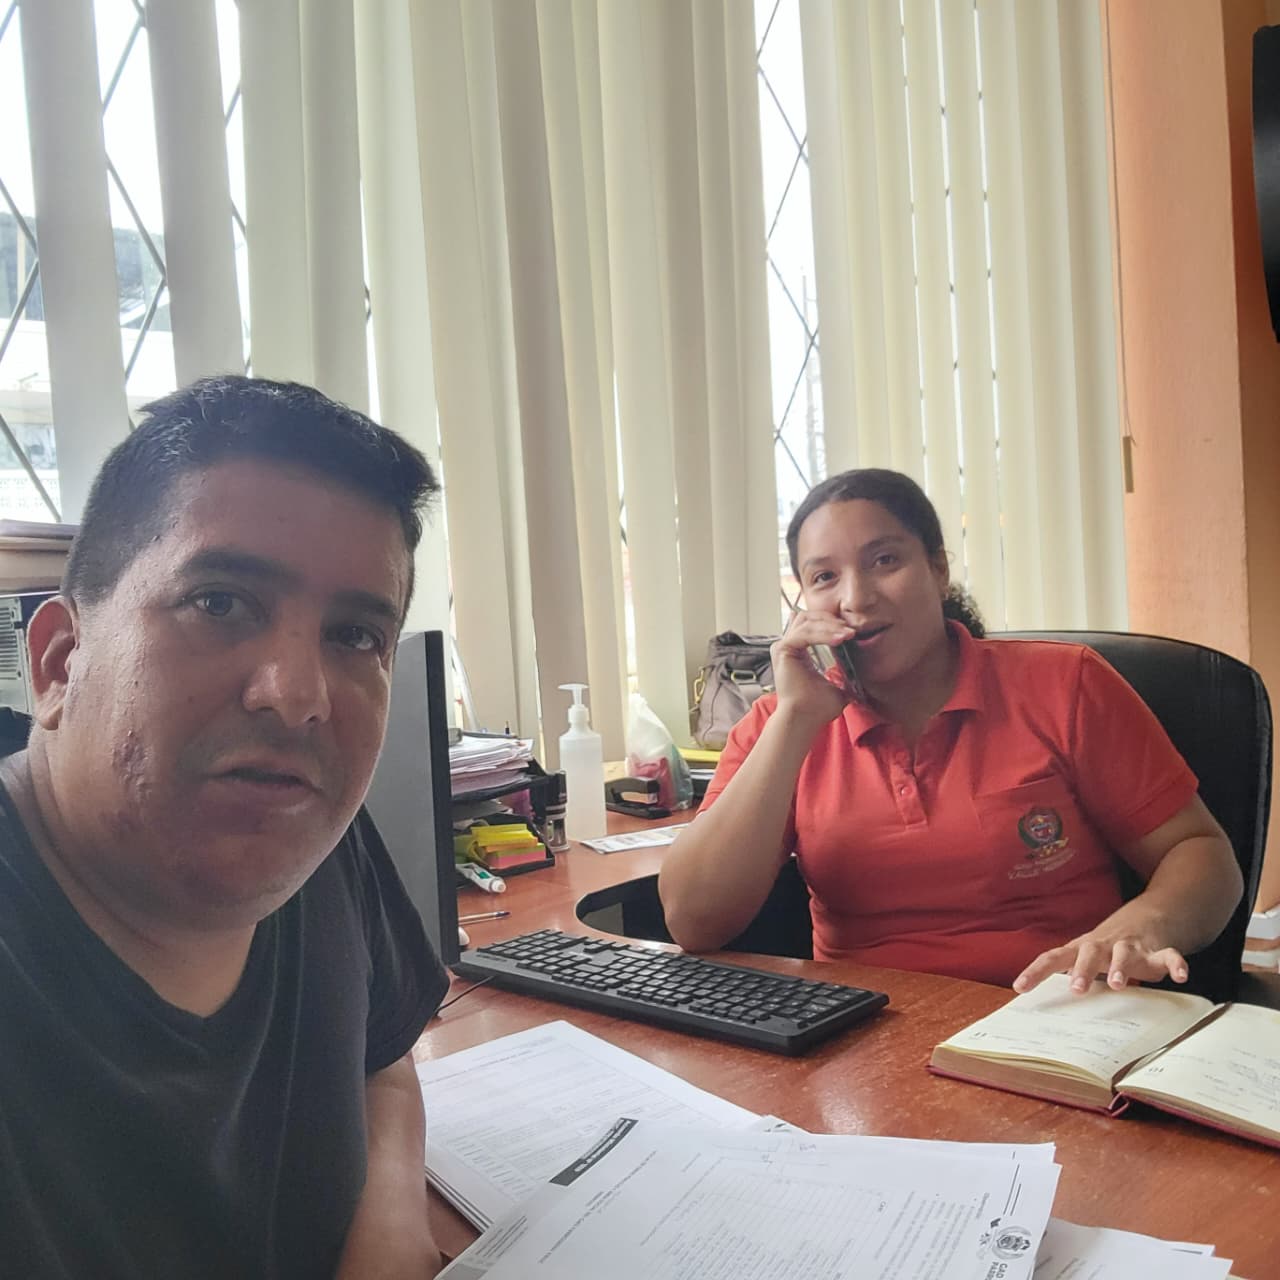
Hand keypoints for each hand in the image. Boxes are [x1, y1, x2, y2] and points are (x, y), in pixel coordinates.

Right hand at [771, 609, 854, 728]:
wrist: (806, 719)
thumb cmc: (817, 707)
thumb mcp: (836, 686)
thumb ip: (842, 674)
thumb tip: (860, 672)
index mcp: (797, 651)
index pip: (813, 624)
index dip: (832, 624)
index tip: (851, 631)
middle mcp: (787, 646)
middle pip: (809, 617)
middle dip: (831, 620)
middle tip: (850, 631)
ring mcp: (783, 647)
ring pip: (807, 622)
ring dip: (830, 626)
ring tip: (847, 634)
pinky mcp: (782, 650)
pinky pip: (804, 634)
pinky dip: (823, 634)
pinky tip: (839, 640)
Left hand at [1013, 932, 1188, 994]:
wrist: (1147, 917)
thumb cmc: (1107, 948)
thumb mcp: (1086, 959)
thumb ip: (1072, 977)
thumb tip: (1047, 1009)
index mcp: (1081, 949)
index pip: (1053, 958)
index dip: (1036, 972)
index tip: (1019, 988)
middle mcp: (1104, 945)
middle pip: (1089, 952)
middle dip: (1083, 969)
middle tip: (1077, 989)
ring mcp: (1132, 946)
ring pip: (1125, 953)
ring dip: (1121, 967)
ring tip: (1119, 985)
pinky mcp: (1159, 950)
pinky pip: (1169, 955)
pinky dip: (1175, 964)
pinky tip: (1181, 976)